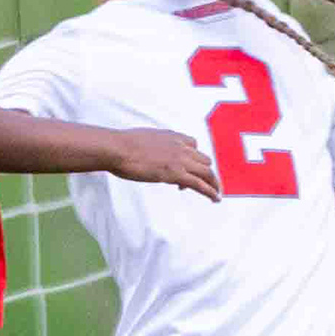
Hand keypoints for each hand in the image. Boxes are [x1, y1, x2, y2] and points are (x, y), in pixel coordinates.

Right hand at [104, 127, 221, 199]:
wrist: (118, 148)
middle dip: (205, 172)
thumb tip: (143, 151)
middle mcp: (180, 146)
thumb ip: (150, 145)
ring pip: (206, 171)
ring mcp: (179, 160)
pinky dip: (210, 191)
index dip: (193, 158)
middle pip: (203, 159)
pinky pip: (200, 183)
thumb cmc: (122, 145)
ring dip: (213, 183)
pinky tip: (215, 199)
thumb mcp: (141, 140)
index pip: (193, 145)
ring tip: (216, 194)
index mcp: (171, 136)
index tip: (187, 169)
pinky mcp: (176, 173)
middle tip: (203, 184)